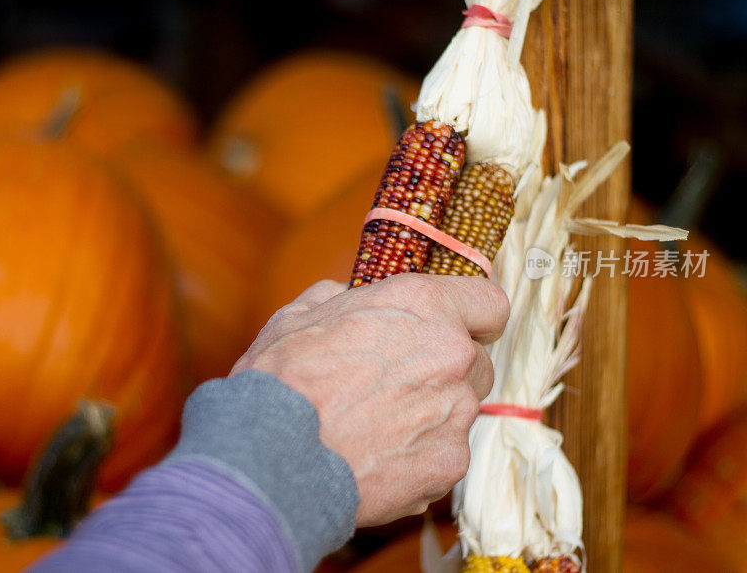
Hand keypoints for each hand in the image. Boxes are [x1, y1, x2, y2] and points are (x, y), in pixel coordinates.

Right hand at [232, 274, 508, 526]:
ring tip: (377, 427)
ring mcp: (456, 413)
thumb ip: (342, 297)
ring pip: (461, 409)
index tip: (460, 328)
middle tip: (399, 382)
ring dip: (432, 414)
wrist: (270, 454)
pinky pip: (445, 454)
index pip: (490, 303)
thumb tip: (346, 296)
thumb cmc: (282, 377)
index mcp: (423, 305)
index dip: (475, 317)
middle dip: (447, 369)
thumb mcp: (302, 314)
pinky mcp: (449, 464)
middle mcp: (452, 354)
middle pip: (477, 360)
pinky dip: (420, 457)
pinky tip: (376, 457)